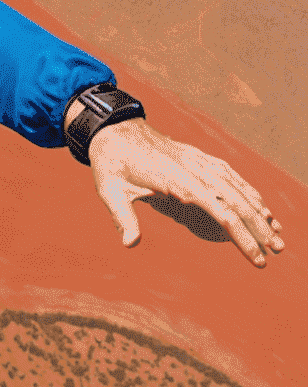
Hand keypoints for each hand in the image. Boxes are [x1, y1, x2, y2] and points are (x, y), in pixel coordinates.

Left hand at [87, 118, 285, 267]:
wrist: (113, 128)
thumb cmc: (111, 162)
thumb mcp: (110, 190)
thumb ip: (123, 217)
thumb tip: (130, 244)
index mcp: (177, 180)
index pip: (220, 212)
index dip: (241, 237)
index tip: (257, 258)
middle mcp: (194, 169)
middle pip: (236, 201)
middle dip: (259, 228)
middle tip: (277, 251)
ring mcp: (197, 161)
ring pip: (237, 187)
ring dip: (259, 210)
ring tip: (277, 233)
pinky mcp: (197, 156)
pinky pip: (229, 174)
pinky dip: (248, 189)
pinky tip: (259, 205)